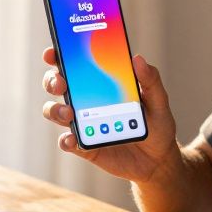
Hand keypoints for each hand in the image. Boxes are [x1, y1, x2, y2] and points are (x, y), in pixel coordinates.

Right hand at [40, 46, 181, 184]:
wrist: (158, 159)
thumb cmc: (157, 124)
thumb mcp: (159, 100)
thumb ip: (150, 80)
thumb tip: (137, 59)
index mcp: (101, 82)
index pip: (75, 64)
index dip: (58, 56)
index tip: (53, 53)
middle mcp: (86, 100)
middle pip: (57, 85)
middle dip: (52, 81)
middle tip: (61, 83)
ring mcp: (83, 123)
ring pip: (55, 111)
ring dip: (55, 110)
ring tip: (69, 113)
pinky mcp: (84, 146)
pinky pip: (67, 142)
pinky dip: (66, 140)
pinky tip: (73, 139)